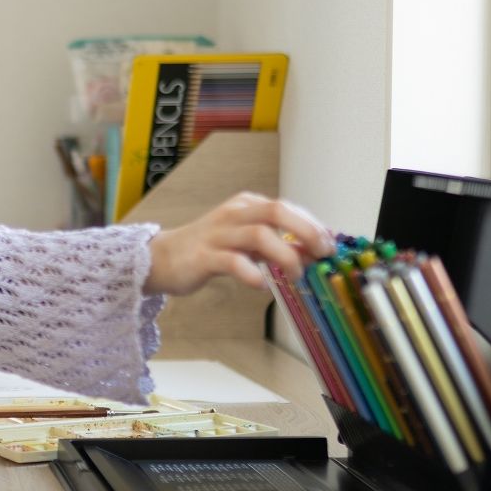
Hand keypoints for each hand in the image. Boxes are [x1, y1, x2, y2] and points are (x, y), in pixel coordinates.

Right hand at [143, 192, 333, 295]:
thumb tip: (312, 254)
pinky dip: (252, 273)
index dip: (313, 226)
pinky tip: (262, 285)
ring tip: (295, 275)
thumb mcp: (246, 242)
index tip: (329, 248)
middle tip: (321, 255)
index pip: (287, 207)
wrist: (162, 258)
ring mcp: (217, 234)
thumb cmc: (209, 249)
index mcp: (246, 205)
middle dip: (306, 231)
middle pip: (276, 211)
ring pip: (258, 234)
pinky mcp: (203, 257)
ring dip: (285, 255)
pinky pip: (232, 262)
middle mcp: (233, 214)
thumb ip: (276, 244)